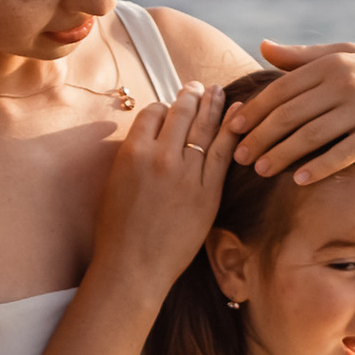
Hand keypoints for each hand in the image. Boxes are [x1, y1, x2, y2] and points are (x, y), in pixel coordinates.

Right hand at [89, 87, 239, 302]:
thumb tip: (147, 138)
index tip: (169, 107)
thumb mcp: (114, 183)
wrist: (133, 267)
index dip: (162, 107)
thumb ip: (132, 155)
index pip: (153, 112)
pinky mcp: (208, 192)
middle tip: (198, 87)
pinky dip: (232, 129)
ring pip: (204, 127)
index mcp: (133, 152)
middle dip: (191, 96)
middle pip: (181, 113)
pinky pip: (223, 152)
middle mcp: (161, 157)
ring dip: (212, 104)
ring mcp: (187, 174)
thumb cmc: (117, 231)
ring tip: (217, 91)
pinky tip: (239, 113)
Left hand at [244, 44, 354, 184]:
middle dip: (260, 136)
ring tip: (260, 171)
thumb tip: (262, 47)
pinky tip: (299, 180)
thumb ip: (304, 56)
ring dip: (282, 154)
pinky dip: (319, 166)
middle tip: (238, 157)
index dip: (254, 110)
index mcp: (332, 63)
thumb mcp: (347, 57)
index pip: (282, 88)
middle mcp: (346, 82)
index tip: (231, 128)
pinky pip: (343, 152)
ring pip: (312, 134)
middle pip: (291, 113)